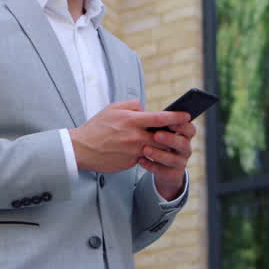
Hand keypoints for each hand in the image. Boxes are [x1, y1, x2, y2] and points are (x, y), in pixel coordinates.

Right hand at [70, 100, 190, 174]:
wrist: (81, 149)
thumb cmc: (97, 127)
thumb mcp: (113, 108)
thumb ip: (132, 105)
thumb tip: (145, 108)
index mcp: (132, 120)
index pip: (161, 118)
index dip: (176, 117)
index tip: (187, 115)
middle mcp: (135, 137)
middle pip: (163, 137)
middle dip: (173, 134)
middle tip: (179, 131)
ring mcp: (134, 151)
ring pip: (157, 149)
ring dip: (162, 146)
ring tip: (161, 141)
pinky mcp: (131, 163)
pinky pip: (144, 157)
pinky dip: (145, 153)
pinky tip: (139, 150)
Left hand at [140, 120, 195, 200]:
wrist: (162, 167)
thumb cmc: (159, 141)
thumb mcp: (161, 130)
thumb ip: (158, 121)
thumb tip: (143, 110)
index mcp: (184, 135)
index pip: (190, 129)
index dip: (182, 125)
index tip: (170, 122)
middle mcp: (185, 148)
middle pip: (183, 143)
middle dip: (170, 139)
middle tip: (156, 135)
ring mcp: (180, 162)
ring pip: (173, 159)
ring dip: (159, 154)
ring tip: (145, 149)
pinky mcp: (171, 174)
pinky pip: (162, 171)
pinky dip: (151, 165)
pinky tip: (140, 160)